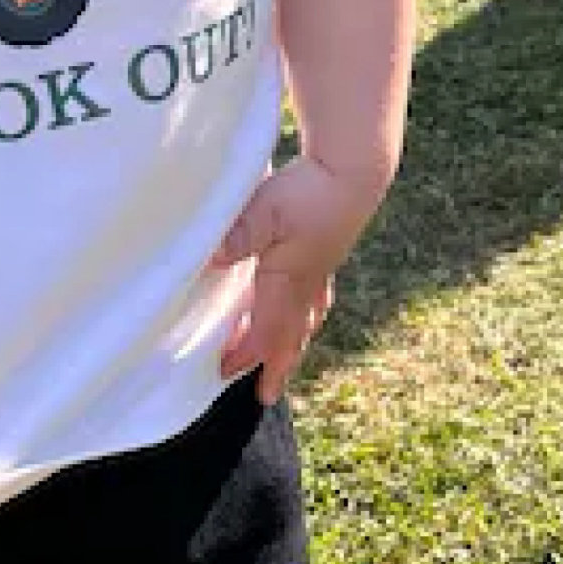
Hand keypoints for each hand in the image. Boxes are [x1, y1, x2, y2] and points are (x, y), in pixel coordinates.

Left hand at [212, 156, 387, 403]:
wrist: (353, 170)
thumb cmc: (308, 192)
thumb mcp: (264, 211)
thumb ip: (238, 236)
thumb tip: (209, 260)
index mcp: (288, 280)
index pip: (266, 331)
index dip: (246, 354)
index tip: (224, 371)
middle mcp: (307, 283)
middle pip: (291, 335)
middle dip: (276, 364)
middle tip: (266, 393)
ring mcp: (321, 268)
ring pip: (307, 317)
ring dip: (293, 342)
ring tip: (285, 357)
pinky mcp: (328, 252)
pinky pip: (317, 296)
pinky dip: (309, 312)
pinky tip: (308, 308)